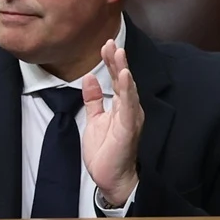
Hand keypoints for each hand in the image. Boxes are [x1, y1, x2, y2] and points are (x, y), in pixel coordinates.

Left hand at [81, 39, 142, 207]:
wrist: (111, 177)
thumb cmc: (106, 152)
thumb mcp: (94, 120)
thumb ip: (94, 100)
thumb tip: (88, 78)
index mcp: (121, 106)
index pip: (116, 79)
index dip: (111, 62)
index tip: (105, 45)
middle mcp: (129, 108)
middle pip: (123, 79)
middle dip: (116, 60)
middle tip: (110, 42)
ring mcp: (131, 116)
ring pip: (127, 88)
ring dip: (123, 69)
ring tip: (118, 53)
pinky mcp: (129, 126)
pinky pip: (129, 104)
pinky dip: (128, 89)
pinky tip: (125, 76)